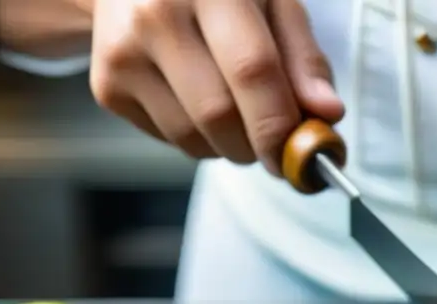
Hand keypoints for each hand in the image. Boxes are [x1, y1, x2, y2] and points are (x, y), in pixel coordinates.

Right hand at [88, 0, 343, 173]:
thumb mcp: (272, 3)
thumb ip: (304, 58)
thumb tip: (328, 113)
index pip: (252, 71)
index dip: (283, 124)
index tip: (308, 154)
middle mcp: (156, 13)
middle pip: (221, 115)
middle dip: (260, 145)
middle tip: (278, 143)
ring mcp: (122, 51)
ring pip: (195, 138)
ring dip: (232, 146)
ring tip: (239, 112)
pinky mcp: (107, 86)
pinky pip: (172, 141)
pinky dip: (202, 140)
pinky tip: (202, 103)